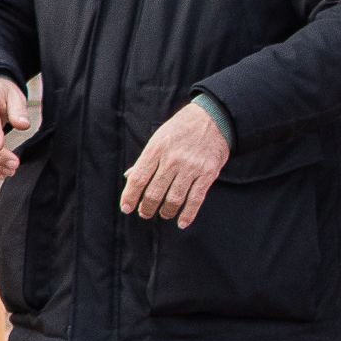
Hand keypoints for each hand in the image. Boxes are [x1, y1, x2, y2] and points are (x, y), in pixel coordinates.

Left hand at [121, 101, 231, 226]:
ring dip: (166, 211)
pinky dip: (188, 214)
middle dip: (147, 207)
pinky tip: (182, 222)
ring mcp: (191, 167)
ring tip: (163, 214)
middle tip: (145, 213)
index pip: (138, 178)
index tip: (126, 208)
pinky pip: (196, 198)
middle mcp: (172, 159)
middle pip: (155, 192)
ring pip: (174, 198)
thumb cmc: (181, 129)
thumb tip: (129, 177)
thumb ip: (145, 159)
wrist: (214, 118)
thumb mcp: (158, 138)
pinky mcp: (208, 173)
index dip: (130, 196)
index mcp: (156, 149)